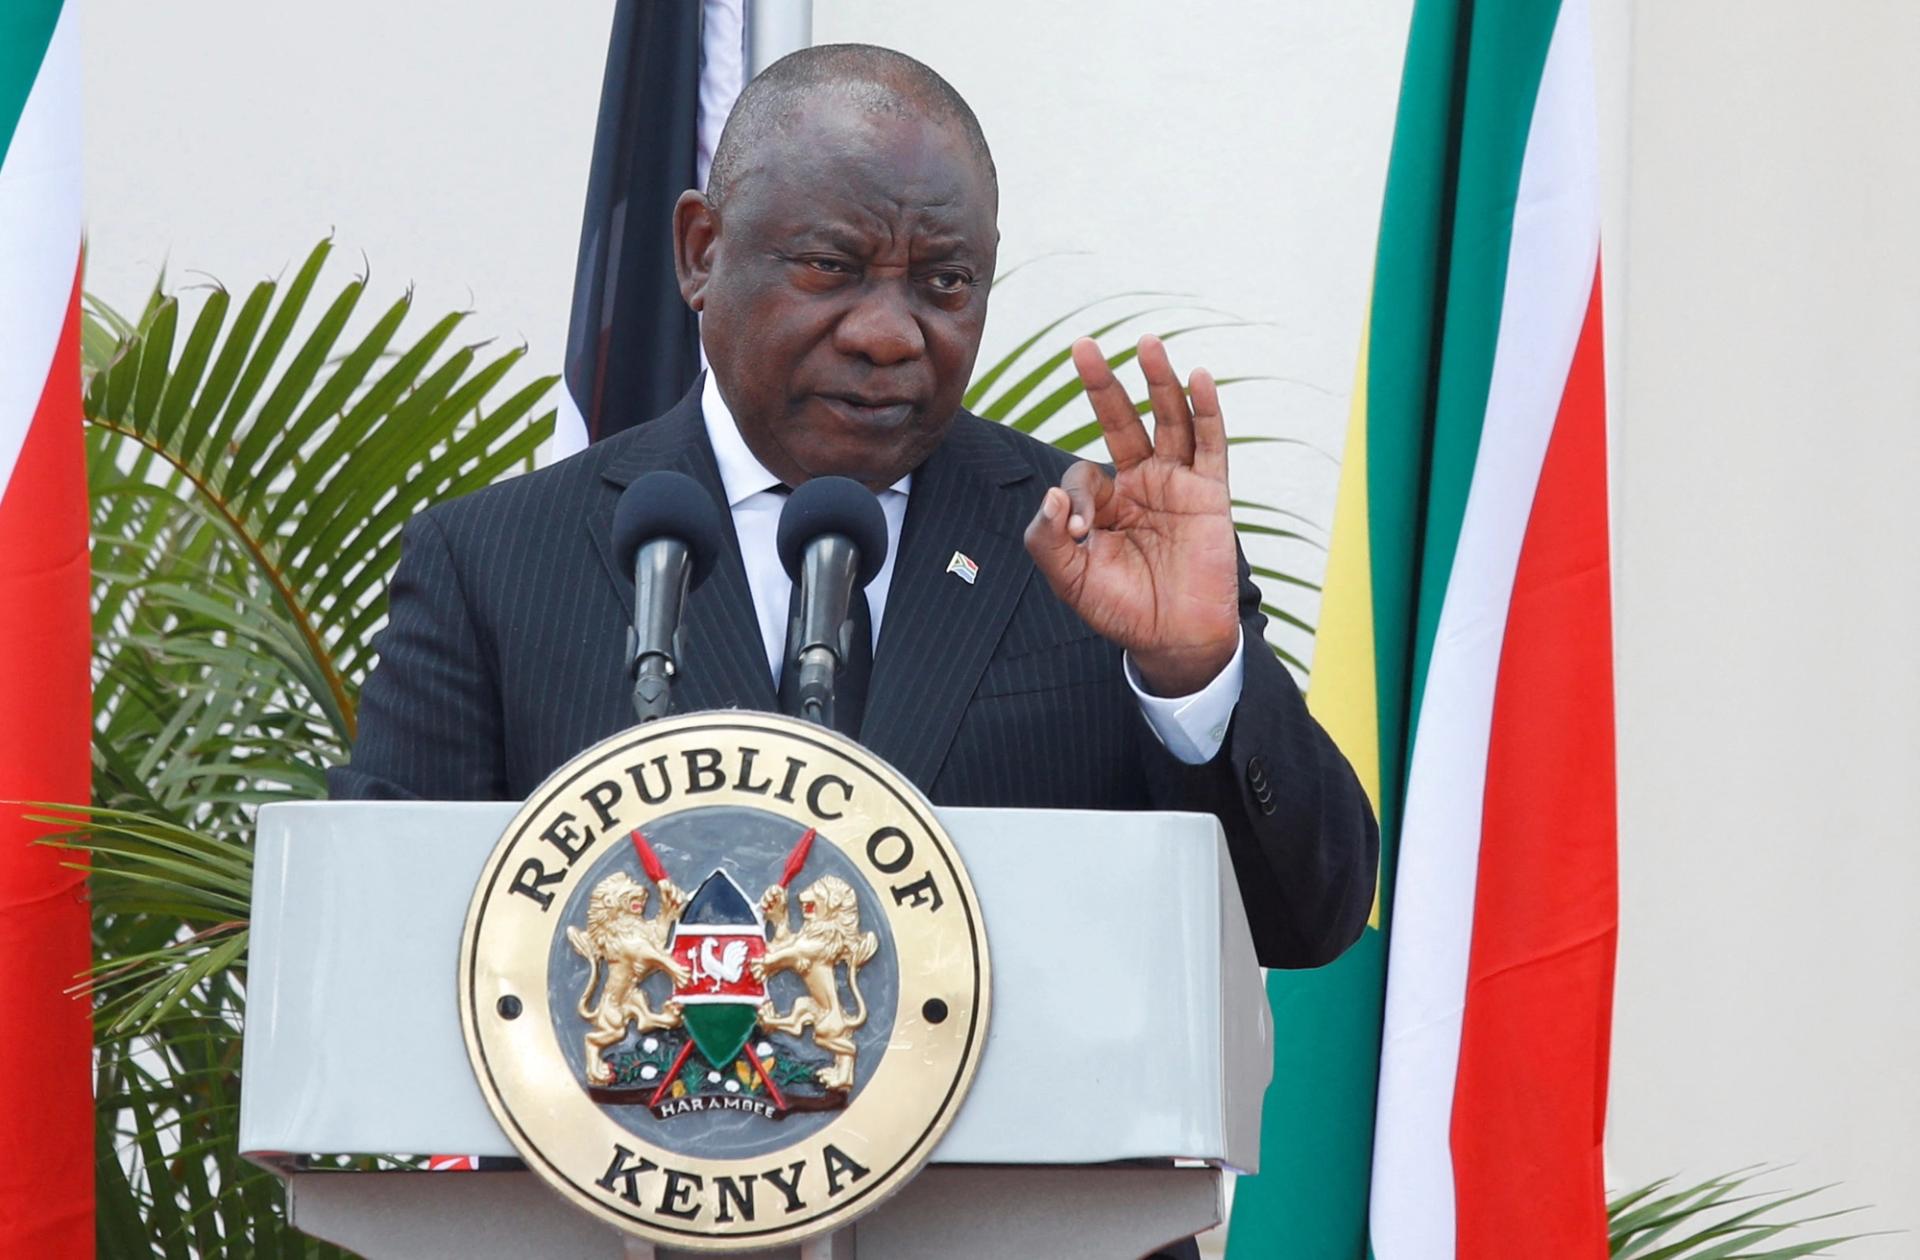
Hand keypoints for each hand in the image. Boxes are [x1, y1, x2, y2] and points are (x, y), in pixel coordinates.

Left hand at [1023, 335, 1240, 696]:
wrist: (1175, 640)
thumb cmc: (1122, 610)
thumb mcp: (1070, 579)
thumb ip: (1049, 539)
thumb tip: (1054, 494)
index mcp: (1106, 502)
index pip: (1083, 474)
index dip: (1079, 497)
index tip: (1085, 532)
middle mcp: (1140, 484)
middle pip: (1121, 421)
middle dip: (1102, 384)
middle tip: (1082, 345)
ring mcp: (1177, 484)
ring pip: (1168, 421)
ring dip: (1158, 381)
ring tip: (1147, 344)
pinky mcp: (1210, 493)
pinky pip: (1209, 444)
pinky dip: (1205, 411)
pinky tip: (1197, 378)